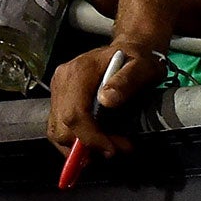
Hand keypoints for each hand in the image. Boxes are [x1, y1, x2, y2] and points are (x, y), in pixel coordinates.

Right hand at [45, 44, 162, 157]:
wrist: (129, 51)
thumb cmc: (136, 59)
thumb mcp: (142, 66)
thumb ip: (128, 81)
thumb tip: (107, 100)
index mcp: (80, 71)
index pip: (74, 113)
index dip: (89, 137)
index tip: (111, 149)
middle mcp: (63, 80)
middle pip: (63, 127)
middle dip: (88, 146)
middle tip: (116, 148)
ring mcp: (58, 90)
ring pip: (58, 132)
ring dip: (81, 148)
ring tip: (109, 146)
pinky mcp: (59, 100)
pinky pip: (60, 128)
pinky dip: (77, 141)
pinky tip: (97, 141)